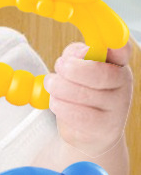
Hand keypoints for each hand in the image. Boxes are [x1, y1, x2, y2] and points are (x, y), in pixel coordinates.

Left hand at [45, 41, 132, 157]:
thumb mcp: (77, 65)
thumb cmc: (81, 90)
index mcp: (117, 62)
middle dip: (72, 69)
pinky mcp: (106, 128)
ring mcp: (118, 107)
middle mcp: (123, 83)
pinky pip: (79, 115)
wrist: (88, 130)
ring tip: (51, 85)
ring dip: (60, 88)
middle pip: (100, 73)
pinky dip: (61, 106)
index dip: (113, 44)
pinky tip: (56, 102)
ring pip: (84, 94)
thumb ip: (77, 53)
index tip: (98, 44)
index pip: (121, 49)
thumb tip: (78, 55)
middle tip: (58, 66)